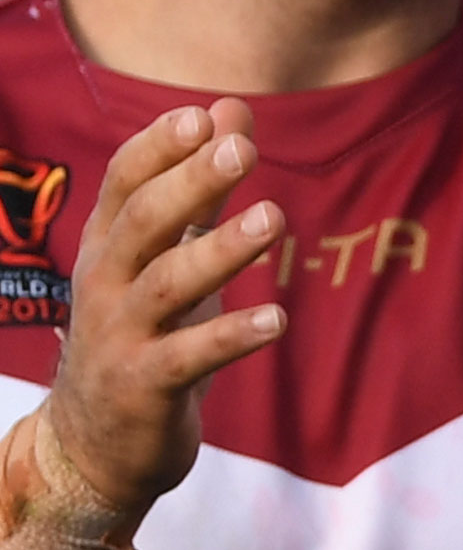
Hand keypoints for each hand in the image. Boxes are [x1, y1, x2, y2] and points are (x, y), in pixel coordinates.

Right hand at [36, 103, 284, 520]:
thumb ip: (201, 189)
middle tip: (241, 149)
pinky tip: (278, 319)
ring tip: (273, 219)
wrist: (96, 440)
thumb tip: (229, 109)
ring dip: (221, 250)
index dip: (159, 149)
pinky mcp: (145, 385)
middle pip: (142, 223)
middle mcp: (104, 283)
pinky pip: (189, 356)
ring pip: (166, 284)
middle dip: (189, 184)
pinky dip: (233, 336)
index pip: (123, 184)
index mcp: (108, 246)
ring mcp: (120, 335)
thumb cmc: (144, 331)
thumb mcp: (167, 257)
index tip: (203, 116)